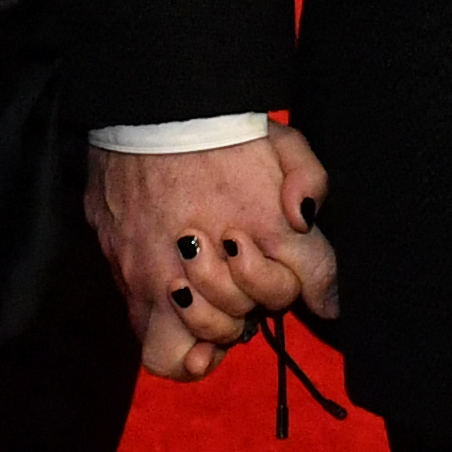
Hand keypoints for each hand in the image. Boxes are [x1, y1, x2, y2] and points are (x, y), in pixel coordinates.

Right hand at [84, 126, 337, 380]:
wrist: (146, 106)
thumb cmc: (219, 126)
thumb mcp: (283, 144)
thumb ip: (310, 192)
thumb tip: (328, 290)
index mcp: (262, 227)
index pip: (302, 287)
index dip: (303, 280)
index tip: (286, 261)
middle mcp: (213, 262)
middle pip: (250, 317)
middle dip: (253, 300)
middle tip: (239, 266)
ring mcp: (161, 273)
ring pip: (202, 340)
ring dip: (216, 326)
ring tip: (211, 298)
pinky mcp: (124, 272)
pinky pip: (152, 340)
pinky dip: (176, 345)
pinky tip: (183, 324)